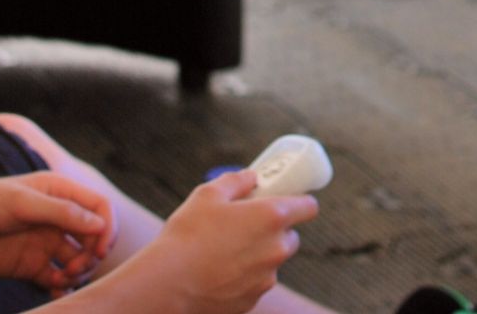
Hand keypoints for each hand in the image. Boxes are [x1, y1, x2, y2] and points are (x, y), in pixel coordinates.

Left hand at [0, 173, 114, 296]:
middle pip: (92, 236)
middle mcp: (54, 217)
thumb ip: (61, 213)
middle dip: (93, 253)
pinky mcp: (29, 266)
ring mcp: (42, 242)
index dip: (107, 227)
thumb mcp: (21, 203)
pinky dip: (63, 287)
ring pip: (78, 259)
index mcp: (57, 192)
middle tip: (77, 267)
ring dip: (79, 271)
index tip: (100, 248)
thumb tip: (100, 224)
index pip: (98, 207)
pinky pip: (57, 279)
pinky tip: (56, 291)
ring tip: (62, 278)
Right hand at [135, 170, 316, 313]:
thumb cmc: (187, 236)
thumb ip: (236, 181)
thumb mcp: (207, 195)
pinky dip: (245, 276)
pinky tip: (218, 271)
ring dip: (259, 254)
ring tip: (225, 250)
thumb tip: (251, 178)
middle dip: (275, 230)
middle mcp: (276, 248)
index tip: (286, 200)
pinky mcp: (254, 298)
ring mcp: (267, 277)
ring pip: (272, 260)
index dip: (300, 201)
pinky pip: (256, 281)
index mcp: (271, 217)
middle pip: (291, 236)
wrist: (168, 285)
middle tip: (248, 225)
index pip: (309, 207)